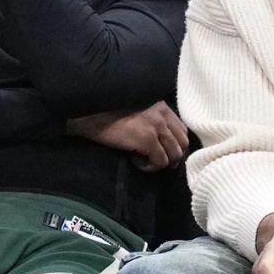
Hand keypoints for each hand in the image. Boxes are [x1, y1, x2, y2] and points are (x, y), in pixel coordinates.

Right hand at [65, 101, 187, 171]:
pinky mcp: (146, 139)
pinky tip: (135, 161)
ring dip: (161, 162)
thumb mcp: (139, 110)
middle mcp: (163, 115)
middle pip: (183, 143)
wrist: (90, 112)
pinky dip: (149, 166)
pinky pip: (159, 161)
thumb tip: (164, 142)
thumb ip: (154, 119)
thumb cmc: (109, 112)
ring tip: (144, 161)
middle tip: (157, 161)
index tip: (165, 153)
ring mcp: (156, 127)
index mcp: (163, 106)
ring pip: (174, 155)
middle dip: (172, 157)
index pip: (182, 130)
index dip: (176, 145)